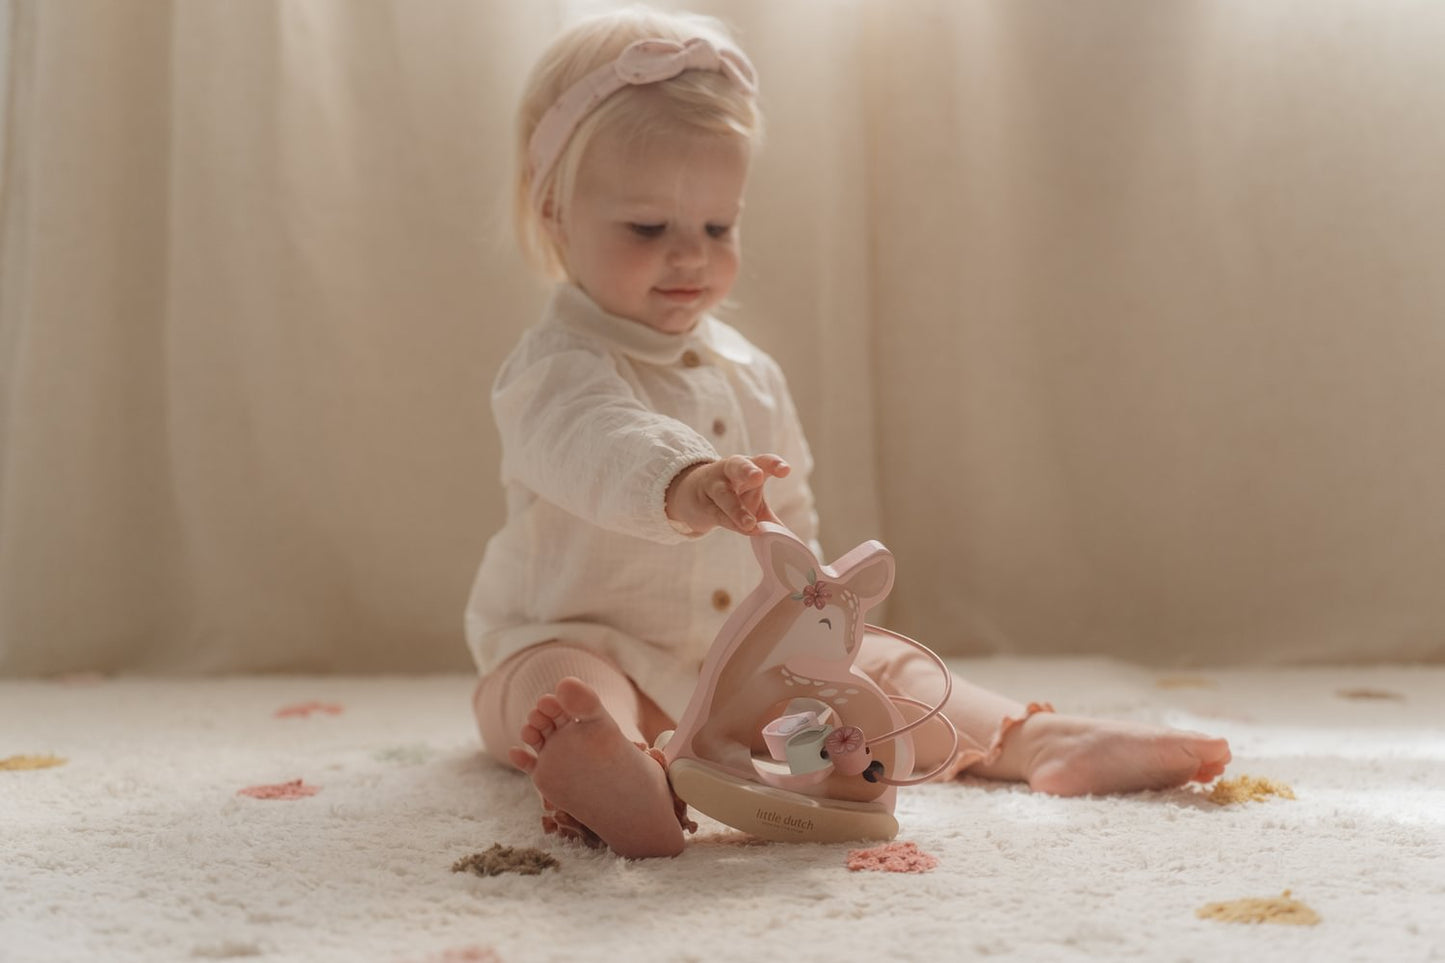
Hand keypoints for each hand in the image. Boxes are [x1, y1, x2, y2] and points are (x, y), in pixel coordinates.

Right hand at [665, 454, 790, 535]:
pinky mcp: (703, 505)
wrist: (692, 495)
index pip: (762, 461)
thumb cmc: (732, 495)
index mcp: (748, 466)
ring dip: (737, 509)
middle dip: (747, 470)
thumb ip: (770, 520)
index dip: (773, 464)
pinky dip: (732, 523)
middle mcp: (730, 471)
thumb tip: (790, 541)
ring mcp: (713, 486)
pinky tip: (746, 530)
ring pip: (724, 495)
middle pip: (738, 466)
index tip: (785, 470)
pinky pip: (718, 514)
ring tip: (751, 523)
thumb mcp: (753, 504)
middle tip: (757, 476)